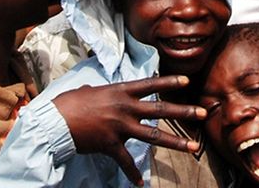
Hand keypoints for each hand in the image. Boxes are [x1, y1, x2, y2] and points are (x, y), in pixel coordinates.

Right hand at [55, 75, 205, 185]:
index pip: (150, 84)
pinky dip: (134, 174)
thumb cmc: (70, 103)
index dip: (169, 82)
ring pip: (154, 136)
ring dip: (176, 142)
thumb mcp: (91, 91)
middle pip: (161, 110)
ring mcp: (120, 127)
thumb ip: (104, 93)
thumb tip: (100, 92)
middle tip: (203, 113)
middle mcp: (125, 107)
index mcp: (121, 91)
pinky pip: (126, 162)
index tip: (187, 81)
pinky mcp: (111, 145)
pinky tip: (141, 184)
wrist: (55, 122)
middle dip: (184, 112)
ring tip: (194, 147)